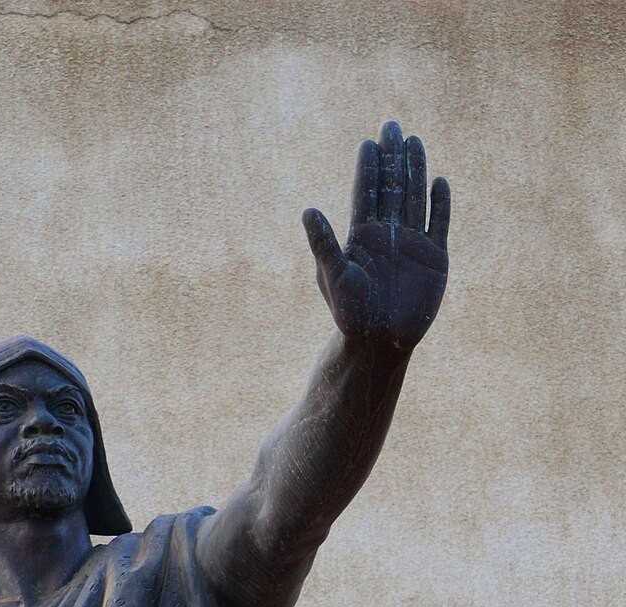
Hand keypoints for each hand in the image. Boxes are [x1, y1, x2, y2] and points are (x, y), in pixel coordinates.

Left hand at [303, 120, 450, 352]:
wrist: (380, 340)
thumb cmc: (350, 314)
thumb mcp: (335, 277)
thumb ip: (324, 244)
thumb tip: (308, 210)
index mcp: (362, 237)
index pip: (366, 194)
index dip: (368, 169)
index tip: (368, 143)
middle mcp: (387, 234)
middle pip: (391, 187)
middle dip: (391, 157)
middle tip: (391, 125)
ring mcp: (412, 243)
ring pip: (414, 198)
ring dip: (416, 170)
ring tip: (414, 141)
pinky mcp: (434, 257)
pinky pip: (438, 223)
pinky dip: (440, 204)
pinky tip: (439, 182)